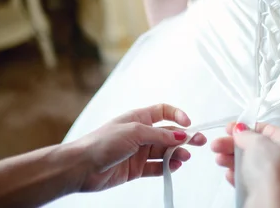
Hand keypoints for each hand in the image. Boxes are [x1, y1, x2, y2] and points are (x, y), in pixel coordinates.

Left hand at [71, 104, 205, 191]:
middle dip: (184, 137)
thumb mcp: (135, 132)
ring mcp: (139, 151)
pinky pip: (157, 167)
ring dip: (177, 153)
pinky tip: (174, 167)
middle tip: (199, 142)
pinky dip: (167, 167)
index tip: (188, 123)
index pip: (164, 111)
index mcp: (139, 118)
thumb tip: (180, 135)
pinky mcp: (136, 169)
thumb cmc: (101, 142)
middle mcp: (141, 133)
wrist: (81, 167)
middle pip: (168, 133)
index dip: (177, 115)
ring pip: (165, 151)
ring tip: (185, 157)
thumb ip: (160, 134)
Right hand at [211, 122, 279, 207]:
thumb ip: (246, 133)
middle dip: (233, 145)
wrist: (270, 203)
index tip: (232, 128)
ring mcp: (275, 176)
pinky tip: (230, 175)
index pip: (265, 129)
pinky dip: (237, 176)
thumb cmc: (272, 173)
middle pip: (254, 146)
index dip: (246, 128)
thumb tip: (241, 130)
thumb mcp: (256, 143)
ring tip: (220, 159)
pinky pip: (248, 179)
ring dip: (231, 159)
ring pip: (249, 163)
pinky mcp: (265, 191)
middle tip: (219, 144)